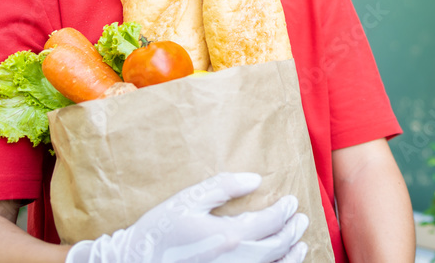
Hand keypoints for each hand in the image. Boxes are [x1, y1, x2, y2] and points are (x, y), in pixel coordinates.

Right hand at [65, 172, 308, 262]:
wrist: (133, 262)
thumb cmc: (159, 231)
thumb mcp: (188, 200)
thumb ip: (223, 187)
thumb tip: (255, 180)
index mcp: (228, 236)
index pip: (270, 221)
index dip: (285, 210)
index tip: (291, 201)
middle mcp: (236, 261)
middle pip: (278, 246)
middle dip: (293, 231)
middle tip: (301, 220)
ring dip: (291, 256)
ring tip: (300, 244)